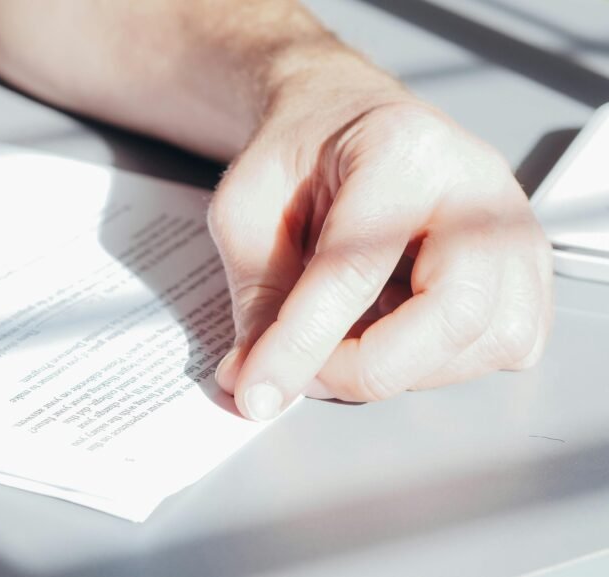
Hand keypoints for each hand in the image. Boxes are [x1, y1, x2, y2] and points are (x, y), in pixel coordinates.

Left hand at [210, 71, 552, 419]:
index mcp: (402, 151)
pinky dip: (440, 362)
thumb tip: (255, 380)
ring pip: (487, 343)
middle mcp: (479, 187)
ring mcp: (515, 229)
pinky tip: (395, 328)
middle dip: (366, 367)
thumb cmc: (299, 154)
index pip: (355, 269)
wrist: (344, 122)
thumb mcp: (246, 207)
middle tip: (305, 370)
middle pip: (454, 314)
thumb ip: (255, 292)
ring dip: (402, 367)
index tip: (256, 392)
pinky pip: (505, 347)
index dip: (300, 345)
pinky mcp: (526, 270)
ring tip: (345, 336)